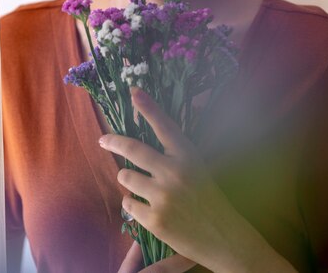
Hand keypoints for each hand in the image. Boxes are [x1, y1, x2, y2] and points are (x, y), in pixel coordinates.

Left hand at [100, 87, 296, 272]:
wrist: (223, 238)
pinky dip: (133, 205)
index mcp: (188, 156)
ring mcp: (163, 197)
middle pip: (133, 149)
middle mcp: (174, 173)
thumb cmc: (208, 198)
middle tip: (103, 140)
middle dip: (113, 142)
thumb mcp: (197, 167)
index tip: (133, 90)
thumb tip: (141, 141)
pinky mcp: (155, 220)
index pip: (164, 125)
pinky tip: (149, 208)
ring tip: (143, 186)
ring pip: (126, 177)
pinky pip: (128, 204)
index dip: (148, 107)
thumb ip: (173, 154)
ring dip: (128, 179)